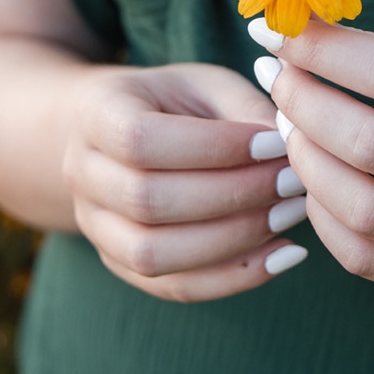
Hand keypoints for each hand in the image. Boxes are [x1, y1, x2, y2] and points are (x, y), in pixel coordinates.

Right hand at [62, 62, 312, 302]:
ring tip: (290, 215)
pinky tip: (283, 256)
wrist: (117, 136)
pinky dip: (233, 278)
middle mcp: (80, 174)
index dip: (211, 148)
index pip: (140, 140)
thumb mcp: (205, 85)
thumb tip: (290, 145)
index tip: (276, 144)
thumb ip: (245, 108)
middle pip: (147, 201)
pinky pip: (174, 287)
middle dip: (232, 196)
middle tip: (292, 182)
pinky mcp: (120, 264)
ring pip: (153, 255)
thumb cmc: (172, 103)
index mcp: (95, 113)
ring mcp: (94, 226)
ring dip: (233, 240)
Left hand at [250, 16, 373, 287]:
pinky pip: (362, 256)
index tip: (280, 33)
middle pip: (373, 146)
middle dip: (306, 106)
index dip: (325, 52)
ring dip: (306, 163)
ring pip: (363, 210)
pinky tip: (316, 181)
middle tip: (280, 81)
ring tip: (292, 130)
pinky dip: (322, 214)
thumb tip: (288, 31)